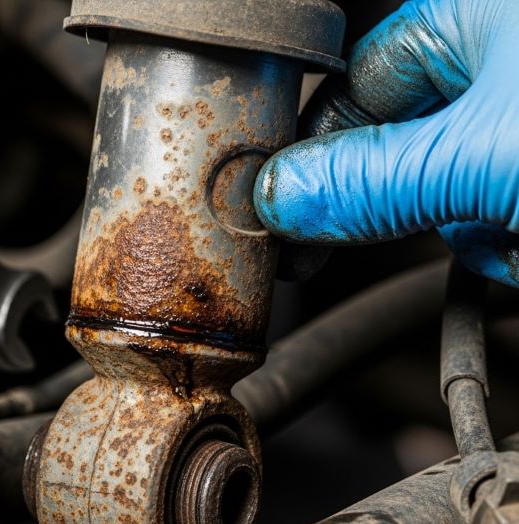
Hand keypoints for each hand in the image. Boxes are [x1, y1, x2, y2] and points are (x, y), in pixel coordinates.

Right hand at [254, 0, 518, 286]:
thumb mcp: (477, 159)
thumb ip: (368, 182)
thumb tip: (282, 196)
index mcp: (475, 15)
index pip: (352, 86)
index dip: (313, 152)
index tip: (282, 212)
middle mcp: (500, 63)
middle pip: (400, 154)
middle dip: (420, 206)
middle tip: (446, 222)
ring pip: (453, 199)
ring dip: (480, 235)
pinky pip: (497, 222)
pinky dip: (515, 246)